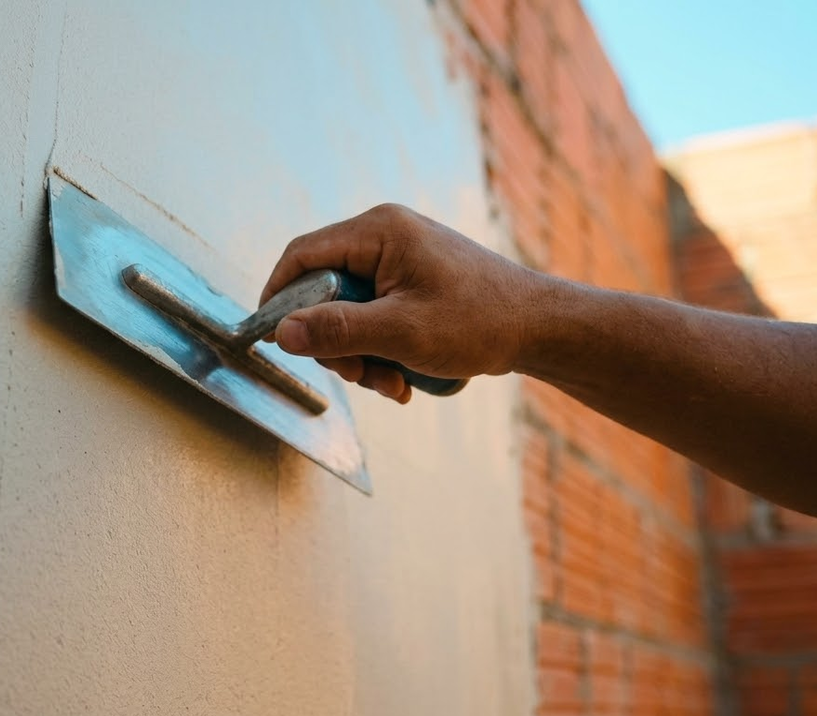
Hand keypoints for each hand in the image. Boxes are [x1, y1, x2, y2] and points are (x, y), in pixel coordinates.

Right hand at [260, 203, 545, 401]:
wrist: (542, 327)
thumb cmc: (480, 322)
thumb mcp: (401, 333)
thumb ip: (337, 331)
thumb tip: (281, 333)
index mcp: (379, 231)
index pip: (302, 256)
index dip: (279, 297)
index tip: (274, 339)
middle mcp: (385, 236)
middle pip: (323, 291)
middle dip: (336, 342)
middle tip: (359, 375)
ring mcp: (400, 259)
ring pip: (349, 311)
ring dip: (362, 355)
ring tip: (394, 382)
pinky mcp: (412, 282)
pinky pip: (374, 316)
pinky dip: (382, 350)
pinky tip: (406, 375)